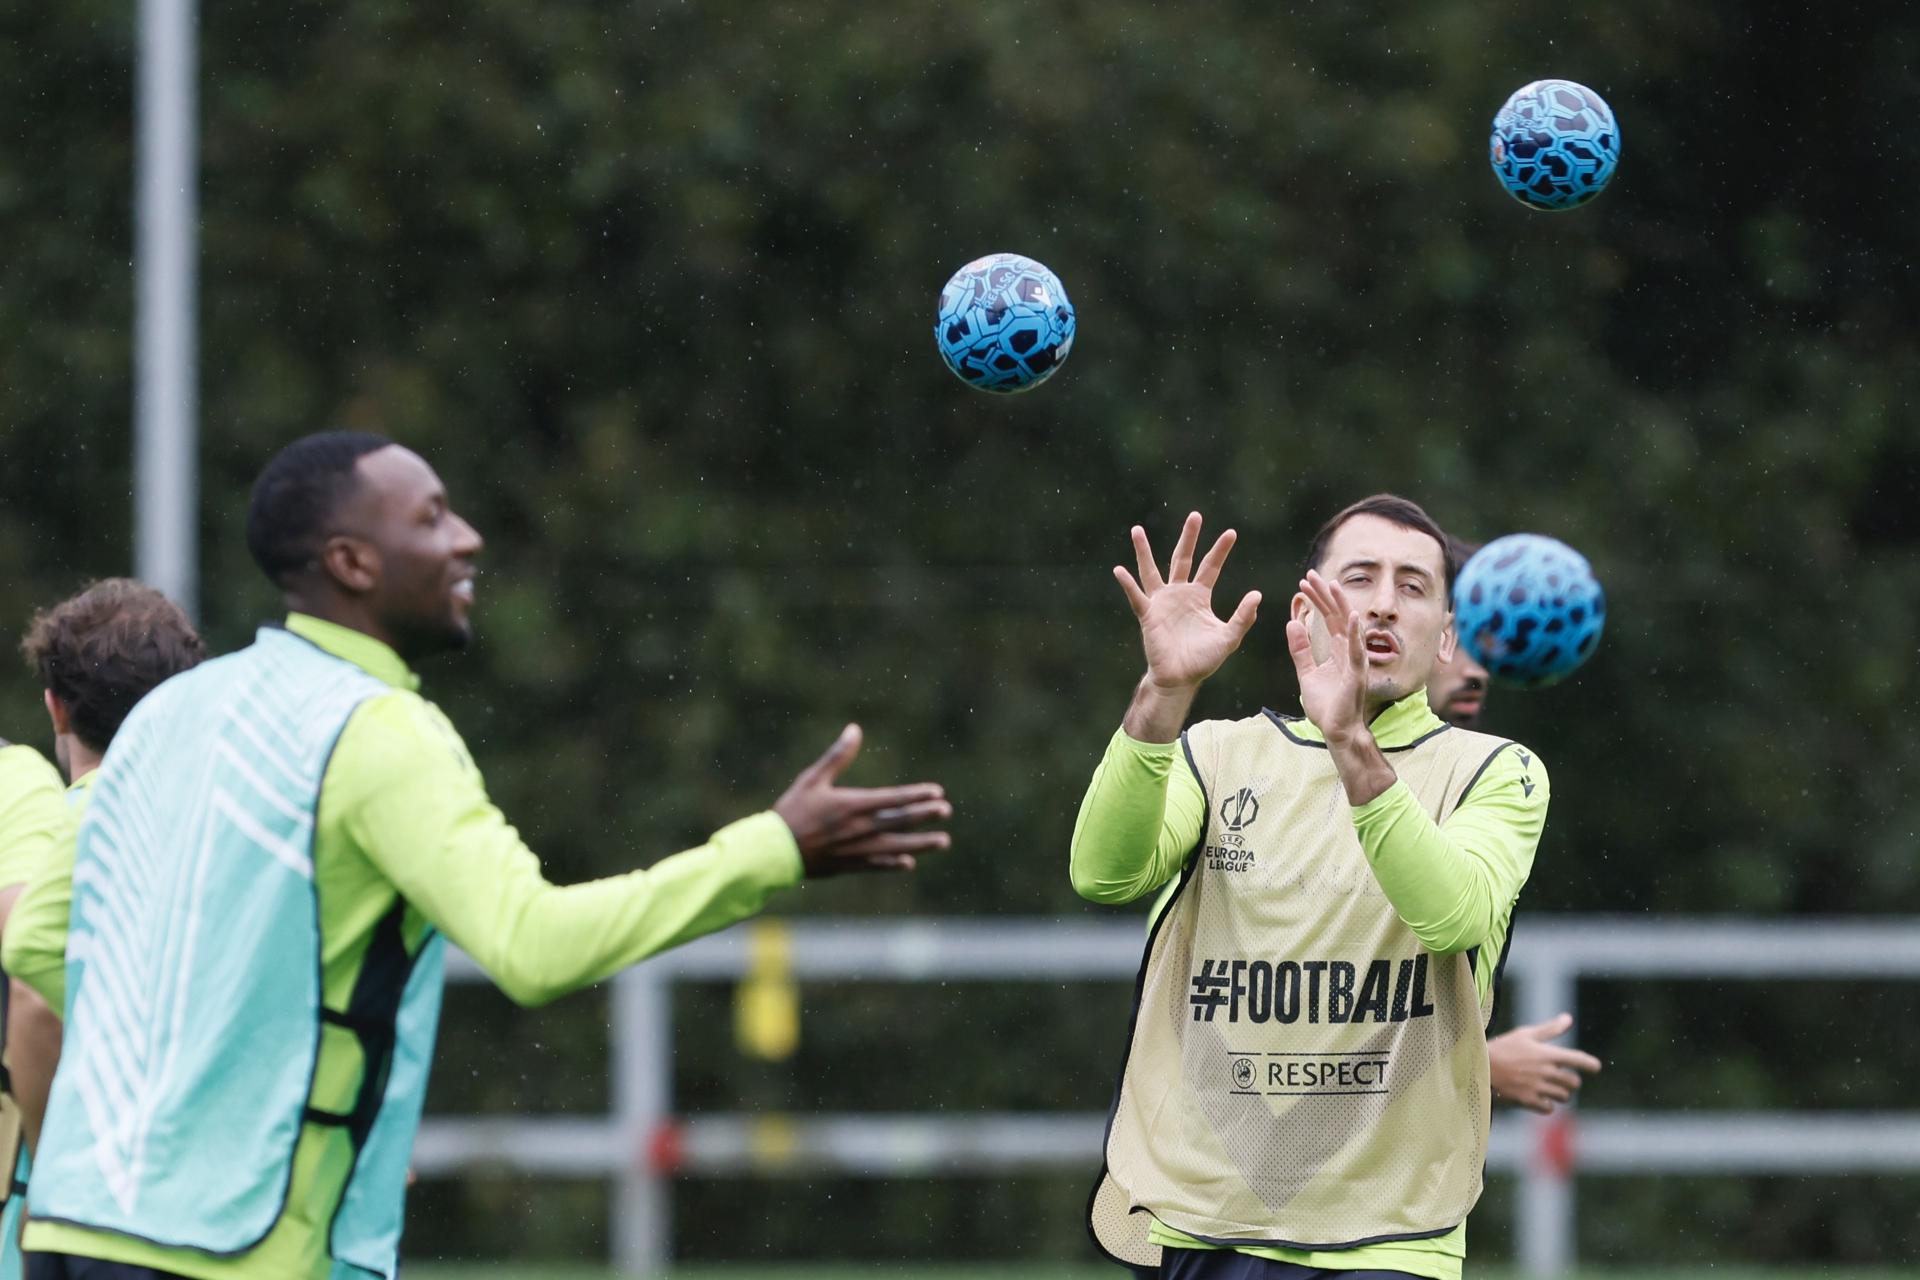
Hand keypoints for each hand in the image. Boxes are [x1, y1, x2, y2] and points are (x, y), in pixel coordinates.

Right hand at [773, 725, 951, 877]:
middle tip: (947, 811)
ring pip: (896, 846)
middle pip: (900, 821)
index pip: (893, 799)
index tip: (937, 792)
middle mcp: (860, 829)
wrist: (774, 851)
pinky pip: (877, 864)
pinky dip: (893, 863)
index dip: (916, 795)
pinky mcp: (848, 865)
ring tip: (943, 842)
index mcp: (853, 805)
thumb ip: (837, 756)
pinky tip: (908, 863)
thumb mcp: (812, 779)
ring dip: (921, 844)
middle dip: (925, 815)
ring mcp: (856, 849)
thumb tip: (854, 729)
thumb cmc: (791, 811)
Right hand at [1113, 512, 1261, 691]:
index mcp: (1199, 597)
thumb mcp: (1229, 637)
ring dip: (1144, 551)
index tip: (1231, 532)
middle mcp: (1179, 594)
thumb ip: (1243, 617)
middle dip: (1189, 537)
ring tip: (1137, 530)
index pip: (1210, 567)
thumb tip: (1256, 595)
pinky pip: (1137, 597)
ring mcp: (1161, 603)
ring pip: (1152, 571)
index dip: (1220, 550)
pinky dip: (1128, 584)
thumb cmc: (1204, 660)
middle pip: (1182, 559)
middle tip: (1195, 515)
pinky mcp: (1148, 615)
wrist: (1180, 678)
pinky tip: (1119, 570)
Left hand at [1286, 569, 1366, 743]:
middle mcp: (1349, 651)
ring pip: (1348, 627)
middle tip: (1311, 574)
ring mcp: (1355, 661)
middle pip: (1337, 616)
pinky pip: (1356, 650)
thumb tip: (1293, 624)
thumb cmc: (1326, 706)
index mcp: (1337, 650)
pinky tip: (1351, 615)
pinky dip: (1353, 632)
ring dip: (1341, 605)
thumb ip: (1301, 650)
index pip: (1327, 618)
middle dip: (1325, 595)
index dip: (1317, 600)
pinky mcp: (1357, 673)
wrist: (1336, 731)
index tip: (1304, 583)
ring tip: (1333, 585)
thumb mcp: (1307, 673)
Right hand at [1488, 1013, 1602, 1113]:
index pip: (1578, 1059)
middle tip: (1561, 1078)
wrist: (1478, 1068)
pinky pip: (1549, 1108)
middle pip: (1574, 1082)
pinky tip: (1538, 1098)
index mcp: (1547, 1054)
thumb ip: (1550, 1029)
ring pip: (1564, 1096)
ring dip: (1560, 1093)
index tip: (1595, 1067)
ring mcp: (1537, 1088)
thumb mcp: (1525, 1034)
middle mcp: (1546, 1072)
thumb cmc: (1502, 1048)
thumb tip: (1568, 1019)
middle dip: (1571, 1081)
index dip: (1590, 1064)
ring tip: (1549, 1088)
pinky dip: (1547, 1105)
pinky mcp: (1528, 1101)